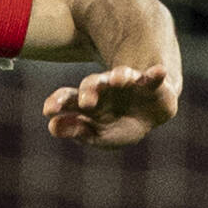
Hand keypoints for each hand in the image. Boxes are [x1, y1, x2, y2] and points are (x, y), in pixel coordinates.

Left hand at [42, 64, 177, 148]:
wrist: (150, 114)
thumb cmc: (118, 126)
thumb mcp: (99, 136)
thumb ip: (78, 132)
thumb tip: (53, 126)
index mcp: (87, 101)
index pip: (68, 98)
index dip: (58, 102)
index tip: (48, 111)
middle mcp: (105, 88)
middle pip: (92, 84)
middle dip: (88, 91)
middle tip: (86, 103)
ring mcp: (128, 83)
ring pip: (121, 75)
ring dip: (120, 75)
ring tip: (118, 79)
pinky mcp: (152, 83)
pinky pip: (153, 76)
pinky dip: (156, 73)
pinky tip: (159, 71)